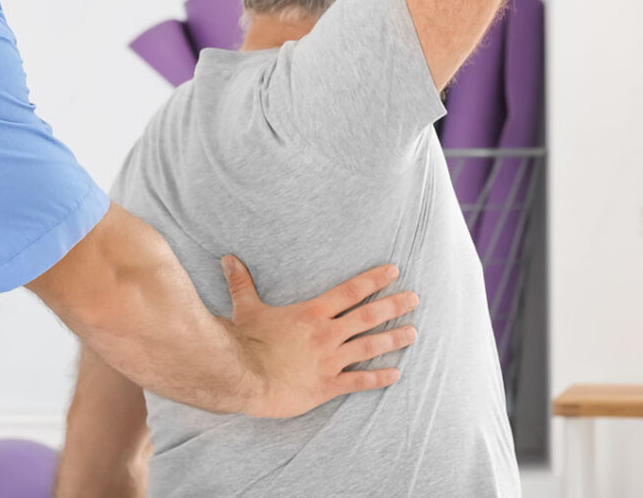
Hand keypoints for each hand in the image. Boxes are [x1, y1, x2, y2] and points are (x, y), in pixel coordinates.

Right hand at [221, 255, 418, 417]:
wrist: (246, 378)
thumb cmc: (246, 341)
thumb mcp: (246, 307)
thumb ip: (241, 282)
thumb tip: (228, 257)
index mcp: (312, 313)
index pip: (350, 291)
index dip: (374, 279)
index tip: (394, 271)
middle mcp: (327, 334)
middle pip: (367, 316)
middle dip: (393, 306)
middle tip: (415, 298)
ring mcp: (330, 361)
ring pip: (369, 347)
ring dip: (393, 339)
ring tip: (413, 332)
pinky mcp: (327, 386)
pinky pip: (359, 382)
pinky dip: (378, 378)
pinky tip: (396, 374)